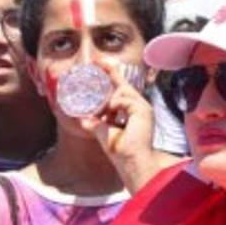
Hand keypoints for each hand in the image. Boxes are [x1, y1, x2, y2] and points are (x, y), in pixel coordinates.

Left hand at [79, 59, 159, 191]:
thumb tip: (83, 118)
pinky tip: (113, 116)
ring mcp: (143, 107)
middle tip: (96, 66)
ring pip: (122, 91)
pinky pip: (124, 99)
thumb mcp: (102, 132)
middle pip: (122, 85)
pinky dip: (116, 105)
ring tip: (106, 116)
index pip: (121, 86)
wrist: (131, 161)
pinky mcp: (143, 110)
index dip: (111, 73)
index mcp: (132, 110)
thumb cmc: (120, 151)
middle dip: (109, 75)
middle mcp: (139, 106)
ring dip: (109, 102)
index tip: (98, 63)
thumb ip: (94, 123)